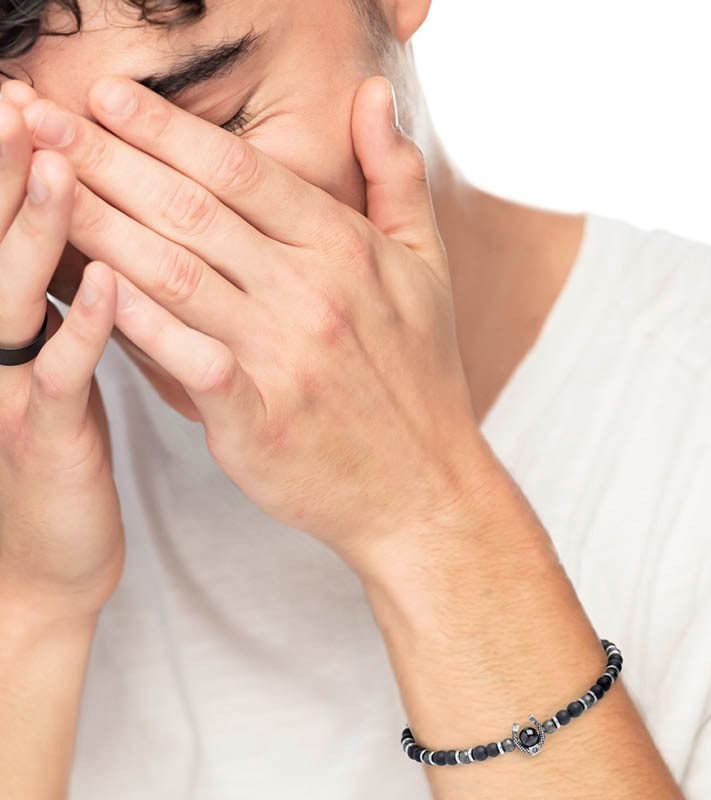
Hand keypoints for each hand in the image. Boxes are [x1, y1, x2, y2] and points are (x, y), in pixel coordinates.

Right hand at [0, 87, 123, 623]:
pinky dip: (86, 325)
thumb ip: (61, 304)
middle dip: (7, 172)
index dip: (9, 167)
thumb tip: (93, 238)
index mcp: (3, 326)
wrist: (42, 560)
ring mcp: (9, 391)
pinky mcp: (44, 437)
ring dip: (36, 229)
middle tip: (23, 101)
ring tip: (61, 164)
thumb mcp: (54, 367)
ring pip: (17, 296)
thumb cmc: (60, 449)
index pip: (3, 231)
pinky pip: (65, 374)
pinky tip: (112, 281)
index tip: (30, 100)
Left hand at [22, 76, 497, 569]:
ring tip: (39, 187)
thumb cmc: (420, 375)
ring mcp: (285, 357)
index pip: (239, 169)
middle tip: (40, 120)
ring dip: (97, 225)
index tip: (106, 97)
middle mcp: (312, 293)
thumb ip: (396, 176)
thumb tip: (374, 93)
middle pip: (191, 209)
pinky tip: (89, 288)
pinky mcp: (259, 420)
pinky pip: (185, 359)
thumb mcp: (428, 266)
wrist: (422, 483)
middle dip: (104, 158)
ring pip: (173, 273)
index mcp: (346, 249)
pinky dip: (134, 322)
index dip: (163, 127)